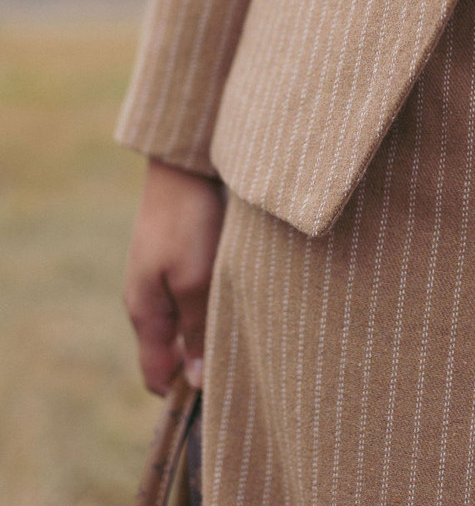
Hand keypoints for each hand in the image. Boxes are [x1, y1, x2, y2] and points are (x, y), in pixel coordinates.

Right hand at [123, 157, 226, 395]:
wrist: (184, 165)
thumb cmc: (188, 222)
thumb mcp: (195, 281)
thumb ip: (196, 331)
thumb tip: (195, 383)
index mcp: (144, 312)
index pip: (156, 375)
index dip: (183, 392)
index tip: (220, 393)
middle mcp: (147, 299)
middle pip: (171, 352)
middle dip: (201, 362)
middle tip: (242, 360)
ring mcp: (160, 277)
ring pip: (184, 323)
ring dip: (209, 330)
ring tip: (246, 328)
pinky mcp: (175, 256)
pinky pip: (190, 296)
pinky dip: (210, 304)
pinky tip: (238, 295)